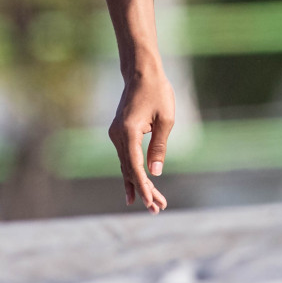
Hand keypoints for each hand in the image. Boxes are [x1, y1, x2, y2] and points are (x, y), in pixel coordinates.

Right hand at [109, 67, 174, 212]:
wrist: (141, 73)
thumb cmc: (158, 92)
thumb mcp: (166, 119)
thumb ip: (159, 146)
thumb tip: (155, 172)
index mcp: (129, 132)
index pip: (135, 167)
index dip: (143, 187)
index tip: (151, 203)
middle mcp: (117, 136)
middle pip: (129, 170)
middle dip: (144, 191)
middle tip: (157, 209)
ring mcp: (115, 135)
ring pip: (127, 166)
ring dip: (139, 185)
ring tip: (154, 204)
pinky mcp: (119, 134)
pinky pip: (126, 158)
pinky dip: (132, 173)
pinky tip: (135, 191)